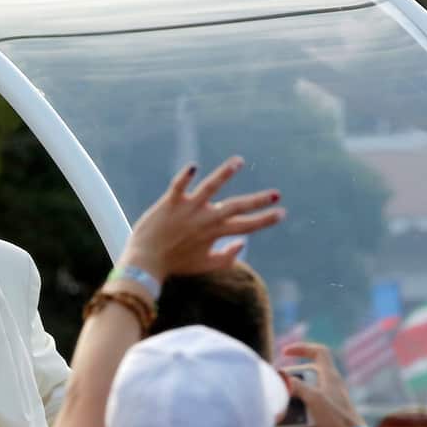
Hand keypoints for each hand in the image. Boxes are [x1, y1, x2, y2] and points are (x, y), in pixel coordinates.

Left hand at [119, 157, 282, 279]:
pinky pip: (178, 186)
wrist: (145, 262)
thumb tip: (243, 244)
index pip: (246, 226)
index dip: (265, 220)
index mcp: (215, 233)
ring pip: (210, 188)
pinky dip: (186, 177)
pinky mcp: (170, 203)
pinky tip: (195, 166)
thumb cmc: (175, 264)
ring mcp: (188, 209)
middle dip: (258, 201)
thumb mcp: (205, 265)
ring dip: (225, 174)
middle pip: (236, 207)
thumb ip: (227, 257)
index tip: (282, 213)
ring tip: (239, 161)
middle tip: (276, 194)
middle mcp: (205, 219)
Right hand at [278, 342, 363, 426]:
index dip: (302, 348)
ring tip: (281, 407)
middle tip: (280, 386)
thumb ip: (298, 386)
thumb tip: (285, 380)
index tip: (285, 352)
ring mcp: (328, 401)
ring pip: (306, 394)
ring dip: (293, 400)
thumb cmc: (337, 418)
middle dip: (292, 380)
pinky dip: (297, 417)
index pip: (319, 352)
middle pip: (307, 374)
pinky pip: (308, 411)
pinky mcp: (326, 415)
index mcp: (330, 376)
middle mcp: (330, 386)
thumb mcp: (315, 399)